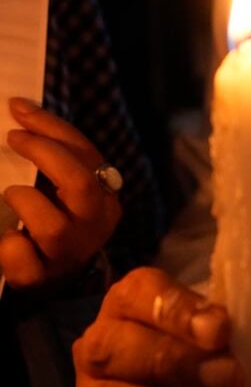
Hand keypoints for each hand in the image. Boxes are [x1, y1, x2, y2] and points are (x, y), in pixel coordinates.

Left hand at [0, 97, 121, 288]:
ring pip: (51, 224)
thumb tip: (19, 109)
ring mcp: (69, 253)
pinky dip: (7, 244)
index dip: (51, 127)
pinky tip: (6, 237)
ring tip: (11, 195)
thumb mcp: (64, 188)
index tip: (17, 109)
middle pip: (79, 182)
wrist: (51, 278)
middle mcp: (94, 225)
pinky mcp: (40, 276)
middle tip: (14, 137)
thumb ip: (54, 157)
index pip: (86, 154)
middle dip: (43, 152)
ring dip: (23, 200)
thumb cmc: (53, 220)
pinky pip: (20, 256)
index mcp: (105, 198)